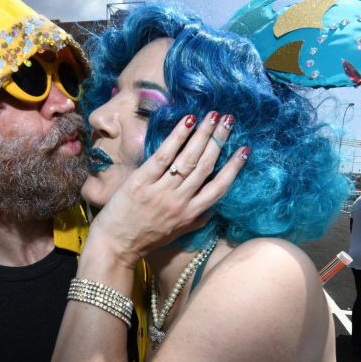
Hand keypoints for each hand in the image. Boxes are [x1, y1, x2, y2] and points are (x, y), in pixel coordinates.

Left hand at [87, 111, 247, 266]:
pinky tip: (188, 121)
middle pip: (205, 166)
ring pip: (188, 158)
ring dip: (203, 134)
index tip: (245, 149)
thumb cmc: (146, 240)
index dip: (234, 167)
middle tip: (228, 120)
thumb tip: (213, 210)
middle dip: (219, 140)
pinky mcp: (141, 182)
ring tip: (213, 115)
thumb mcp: (177, 234)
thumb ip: (196, 221)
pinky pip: (163, 155)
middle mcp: (180, 201)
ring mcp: (161, 191)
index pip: (219, 187)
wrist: (115, 246)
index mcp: (191, 214)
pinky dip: (177, 137)